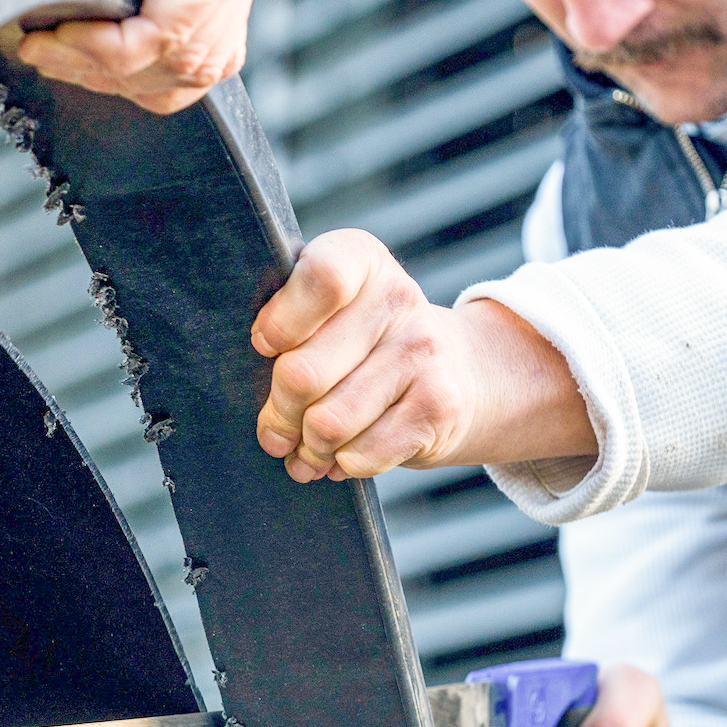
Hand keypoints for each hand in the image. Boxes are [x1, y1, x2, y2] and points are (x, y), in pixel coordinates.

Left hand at [250, 228, 593, 481]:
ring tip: (310, 446)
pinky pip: (360, 455)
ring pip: (327, 423)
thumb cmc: (366, 344)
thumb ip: (289, 332)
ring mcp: (422, 352)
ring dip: (309, 447)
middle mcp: (398, 298)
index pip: (320, 278)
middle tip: (278, 427)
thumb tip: (267, 415)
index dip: (281, 323)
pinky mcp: (438, 406)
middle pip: (303, 373)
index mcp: (362, 260)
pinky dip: (342, 465)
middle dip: (279, 413)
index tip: (266, 347)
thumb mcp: (332, 313)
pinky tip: (344, 455)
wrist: (460, 373)